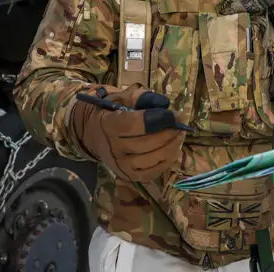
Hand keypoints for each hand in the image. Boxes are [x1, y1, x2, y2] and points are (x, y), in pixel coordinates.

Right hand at [71, 84, 185, 181]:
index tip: (173, 114)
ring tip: (179, 134)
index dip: (158, 119)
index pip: (135, 124)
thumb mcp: (122, 98)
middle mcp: (113, 149)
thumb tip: (164, 103)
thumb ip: (142, 97)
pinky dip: (167, 160)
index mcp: (109, 125)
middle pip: (147, 143)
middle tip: (180, 122)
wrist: (93, 134)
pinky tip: (173, 148)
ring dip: (172, 146)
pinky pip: (154, 172)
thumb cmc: (112, 112)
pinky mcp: (128, 176)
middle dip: (169, 132)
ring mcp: (121, 165)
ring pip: (153, 159)